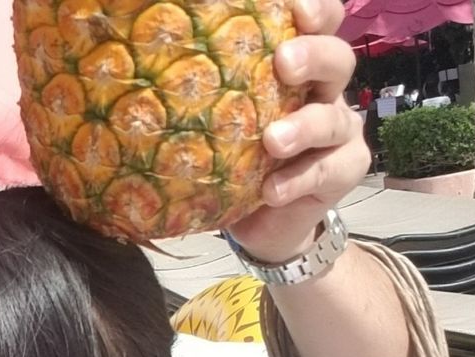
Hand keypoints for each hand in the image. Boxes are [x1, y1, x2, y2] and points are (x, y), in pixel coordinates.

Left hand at [225, 0, 368, 262]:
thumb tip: (129, 41)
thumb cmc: (231, 151)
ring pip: (334, 119)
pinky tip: (270, 190)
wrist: (256, 217)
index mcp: (298, 63)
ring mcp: (339, 129)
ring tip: (272, 141)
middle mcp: (324, 89)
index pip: (319, 22)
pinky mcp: (344, 169)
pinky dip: (298, 180)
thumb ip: (200, 79)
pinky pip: (329, 171)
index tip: (295, 9)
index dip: (316, 9)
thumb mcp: (214, 112)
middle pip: (338, 59)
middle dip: (314, 56)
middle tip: (283, 63)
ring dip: (304, 127)